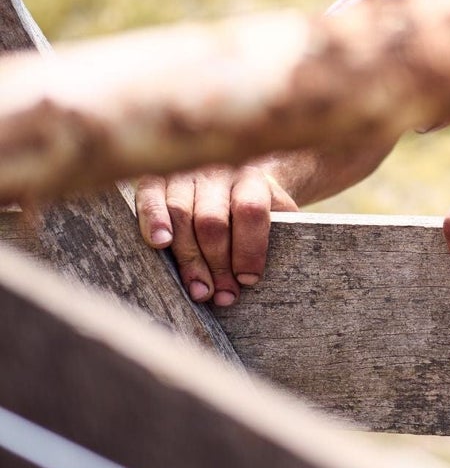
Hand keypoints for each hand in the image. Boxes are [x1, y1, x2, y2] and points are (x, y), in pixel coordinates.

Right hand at [136, 163, 297, 307]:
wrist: (231, 176)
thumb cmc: (254, 206)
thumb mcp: (276, 213)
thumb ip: (282, 233)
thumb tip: (267, 273)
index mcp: (252, 179)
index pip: (250, 211)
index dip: (249, 248)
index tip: (249, 279)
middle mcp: (218, 173)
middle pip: (212, 220)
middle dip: (217, 264)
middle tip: (223, 295)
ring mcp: (185, 174)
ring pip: (181, 214)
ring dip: (188, 259)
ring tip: (200, 291)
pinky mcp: (157, 179)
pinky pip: (150, 198)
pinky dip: (153, 220)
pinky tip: (159, 244)